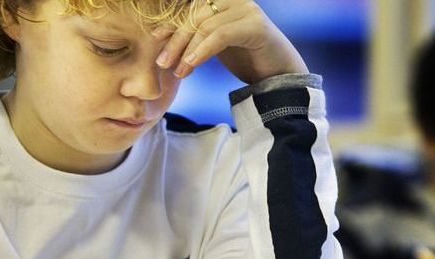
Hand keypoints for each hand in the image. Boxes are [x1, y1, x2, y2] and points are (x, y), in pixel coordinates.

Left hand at [154, 0, 307, 81]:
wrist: (279, 74)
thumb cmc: (247, 58)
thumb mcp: (215, 42)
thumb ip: (196, 33)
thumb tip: (160, 33)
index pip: (190, 8)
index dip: (171, 23)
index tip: (155, 40)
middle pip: (195, 16)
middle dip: (176, 40)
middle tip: (162, 63)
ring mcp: (246, 9)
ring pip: (205, 26)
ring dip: (187, 50)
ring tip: (177, 71)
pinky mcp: (255, 25)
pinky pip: (220, 36)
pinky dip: (203, 50)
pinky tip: (191, 64)